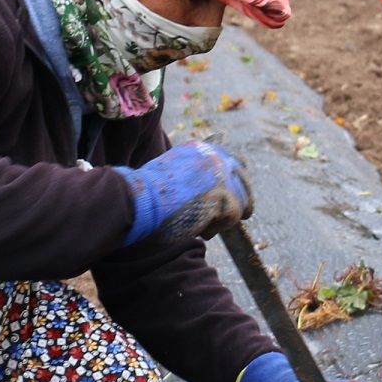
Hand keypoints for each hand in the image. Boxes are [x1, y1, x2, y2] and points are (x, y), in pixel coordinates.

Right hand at [113, 141, 251, 244]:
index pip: (233, 159)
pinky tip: (201, 231)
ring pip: (240, 199)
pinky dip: (219, 226)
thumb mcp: (171, 175)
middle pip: (243, 178)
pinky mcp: (222, 192)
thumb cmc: (146, 196)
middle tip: (233, 216)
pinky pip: (234, 214)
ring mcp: (219, 172)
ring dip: (225, 217)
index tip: (233, 196)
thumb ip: (193, 175)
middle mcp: (213, 156)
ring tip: (204, 227)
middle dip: (240, 199)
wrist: (137, 200)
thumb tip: (213, 190)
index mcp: (200, 149)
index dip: (236, 180)